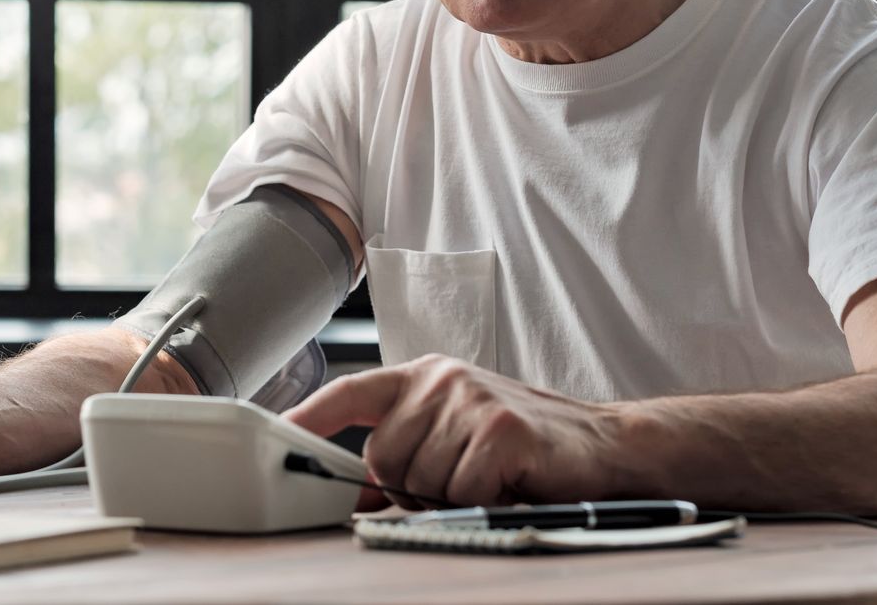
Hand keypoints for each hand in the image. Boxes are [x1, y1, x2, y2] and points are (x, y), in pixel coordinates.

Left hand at [284, 354, 626, 508]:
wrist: (602, 445)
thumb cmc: (521, 445)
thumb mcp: (455, 434)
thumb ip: (403, 449)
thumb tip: (350, 491)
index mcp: (423, 376)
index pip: (350, 394)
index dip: (308, 420)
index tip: (274, 439)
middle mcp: (441, 378)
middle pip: (382, 459)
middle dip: (413, 486)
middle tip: (461, 477)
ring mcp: (471, 399)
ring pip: (420, 481)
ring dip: (452, 495)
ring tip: (488, 476)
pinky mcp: (500, 429)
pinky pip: (460, 491)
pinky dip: (482, 501)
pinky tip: (508, 481)